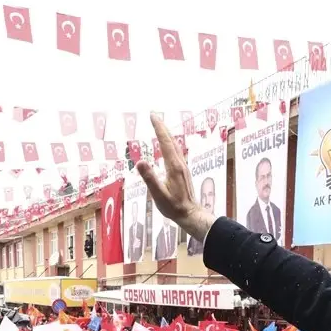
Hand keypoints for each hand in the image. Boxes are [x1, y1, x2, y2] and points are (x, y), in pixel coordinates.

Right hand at [137, 115, 218, 242]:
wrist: (190, 214)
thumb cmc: (174, 207)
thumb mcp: (159, 194)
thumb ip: (150, 178)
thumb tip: (140, 162)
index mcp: (174, 167)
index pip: (165, 143)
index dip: (159, 129)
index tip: (153, 116)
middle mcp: (180, 164)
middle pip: (171, 141)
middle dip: (162, 127)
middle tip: (154, 116)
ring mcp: (183, 167)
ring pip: (175, 146)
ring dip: (167, 135)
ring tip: (160, 127)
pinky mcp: (183, 172)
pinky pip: (176, 152)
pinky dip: (170, 144)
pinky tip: (168, 146)